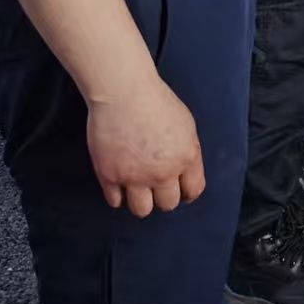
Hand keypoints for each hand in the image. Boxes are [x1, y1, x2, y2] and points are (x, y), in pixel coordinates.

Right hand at [88, 75, 204, 216]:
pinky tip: (119, 182)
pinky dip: (117, 195)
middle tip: (155, 187)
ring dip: (140, 201)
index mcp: (186, 157)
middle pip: (167, 204)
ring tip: (137, 189)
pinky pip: (115, 201)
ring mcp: (136, 176)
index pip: (193, 190)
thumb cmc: (155, 101)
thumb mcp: (185, 124)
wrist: (124, 92)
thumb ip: (186, 150)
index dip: (187, 193)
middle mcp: (163, 172)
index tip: (180, 192)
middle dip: (163, 196)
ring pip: (142, 210)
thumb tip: (185, 170)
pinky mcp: (110, 176)